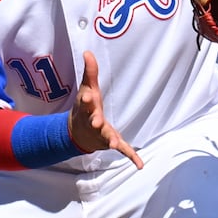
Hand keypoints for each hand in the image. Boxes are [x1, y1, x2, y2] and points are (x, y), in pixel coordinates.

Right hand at [68, 51, 142, 168]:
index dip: (87, 99)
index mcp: (87, 108)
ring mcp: (102, 134)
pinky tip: (140, 166)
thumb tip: (88, 51)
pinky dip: (131, 157)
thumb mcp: (87, 89)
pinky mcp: (111, 142)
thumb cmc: (85, 108)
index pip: (86, 102)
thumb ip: (90, 72)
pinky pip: (123, 150)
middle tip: (97, 121)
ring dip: (111, 140)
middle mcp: (93, 122)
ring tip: (115, 144)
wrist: (77, 133)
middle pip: (93, 121)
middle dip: (95, 121)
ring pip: (107, 137)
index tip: (88, 96)